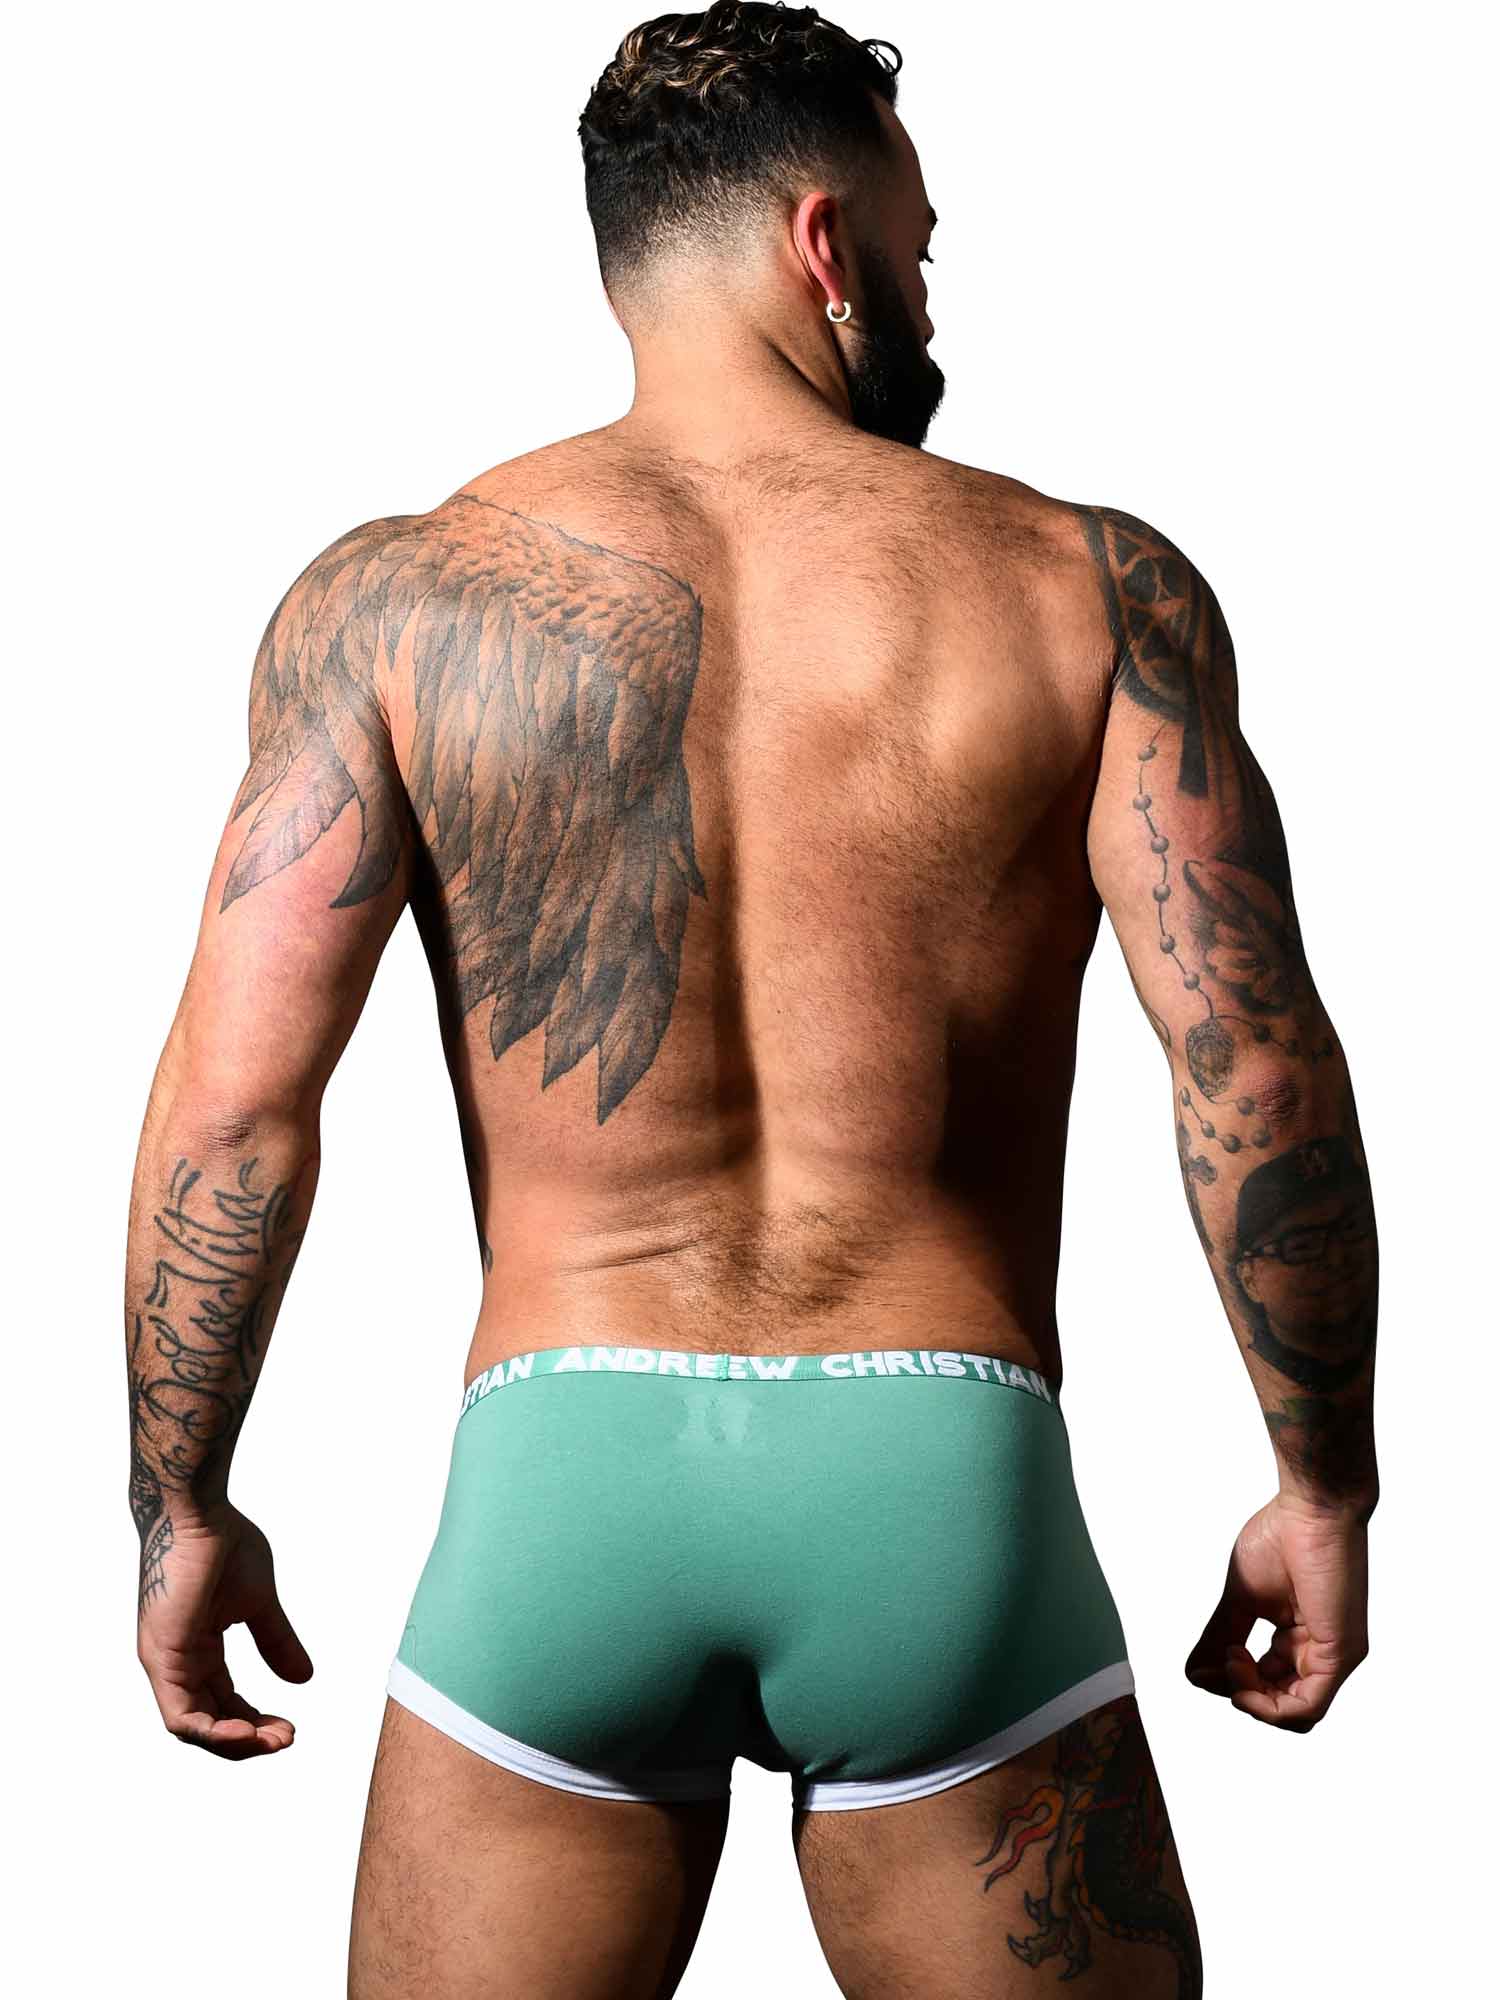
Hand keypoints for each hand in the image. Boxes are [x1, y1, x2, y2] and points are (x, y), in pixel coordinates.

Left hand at [136, 1502, 313, 1758]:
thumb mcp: (259, 1602)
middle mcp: (176, 1662)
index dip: (256, 1721)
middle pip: (208, 1722)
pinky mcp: (161, 1656)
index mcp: (196, 1649)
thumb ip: (275, 1640)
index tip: (291, 1727)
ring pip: (192, 1728)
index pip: (223, 1702)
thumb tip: (303, 1678)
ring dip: (234, 1742)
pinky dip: (212, 1732)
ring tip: (273, 1740)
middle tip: (287, 1739)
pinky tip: (246, 1732)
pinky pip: (180, 1715)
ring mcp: (165, 1662)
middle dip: (249, 1738)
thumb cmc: (222, 1543)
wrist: (196, 1512)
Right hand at [1184, 1490, 1369, 1729]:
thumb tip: (1195, 1675)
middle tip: (1223, 1657)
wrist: (1312, 1508)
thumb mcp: (1241, 1598)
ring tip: (1233, 1658)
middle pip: (1280, 1704)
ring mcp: (1334, 1656)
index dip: (1235, 1681)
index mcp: (1300, 1637)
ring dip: (1252, 1699)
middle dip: (1240, 1691)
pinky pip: (1307, 1707)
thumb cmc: (1282, 1537)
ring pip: (1295, 1715)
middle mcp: (1320, 1652)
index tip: (1213, 1655)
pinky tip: (1244, 1670)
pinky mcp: (1341, 1654)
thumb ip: (1220, 1636)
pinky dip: (1269, 1704)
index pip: (1269, 1685)